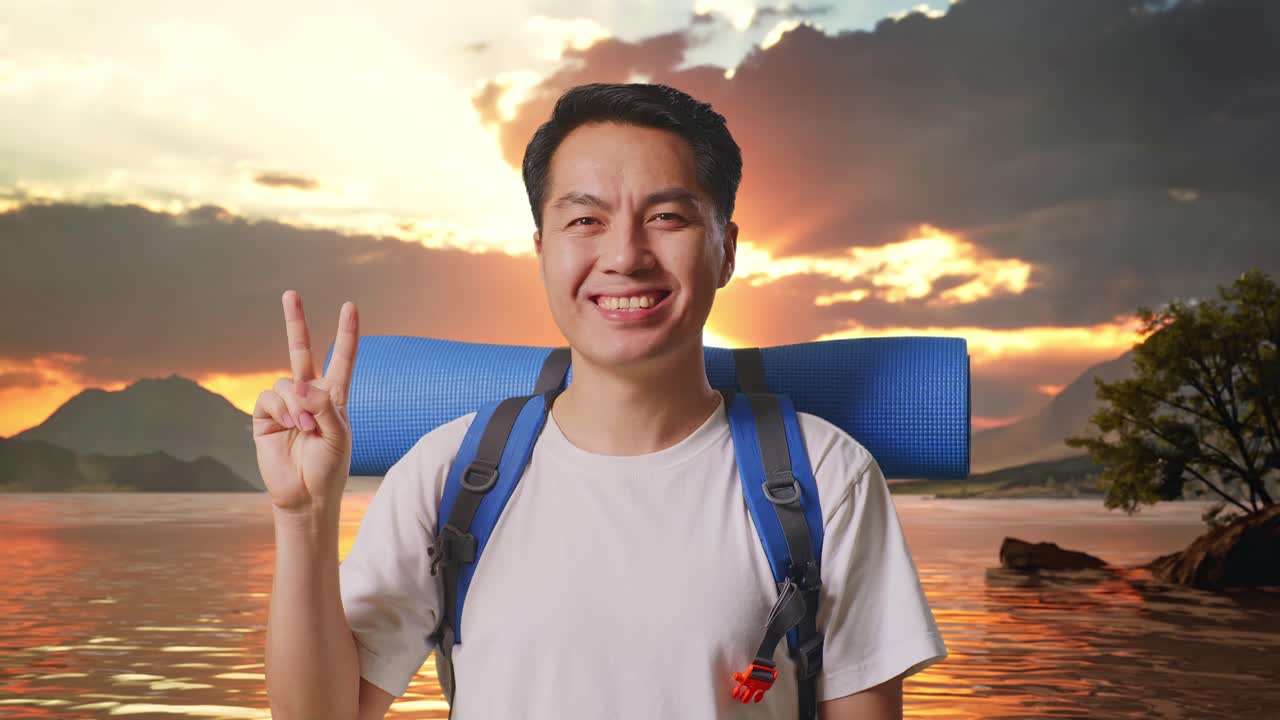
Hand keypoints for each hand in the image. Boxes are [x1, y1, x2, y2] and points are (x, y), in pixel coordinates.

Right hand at [253, 290, 358, 513]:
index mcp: (335, 397)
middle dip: (296, 322)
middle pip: (301, 351)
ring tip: (305, 428)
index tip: (350, 306)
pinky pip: (270, 397)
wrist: (305, 494)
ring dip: (297, 404)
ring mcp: (285, 404)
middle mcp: (309, 395)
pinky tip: (289, 426)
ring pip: (287, 382)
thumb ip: (326, 406)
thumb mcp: (339, 436)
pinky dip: (281, 409)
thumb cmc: (329, 467)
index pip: (342, 358)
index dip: (347, 334)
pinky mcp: (264, 416)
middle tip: (291, 293)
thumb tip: (301, 384)